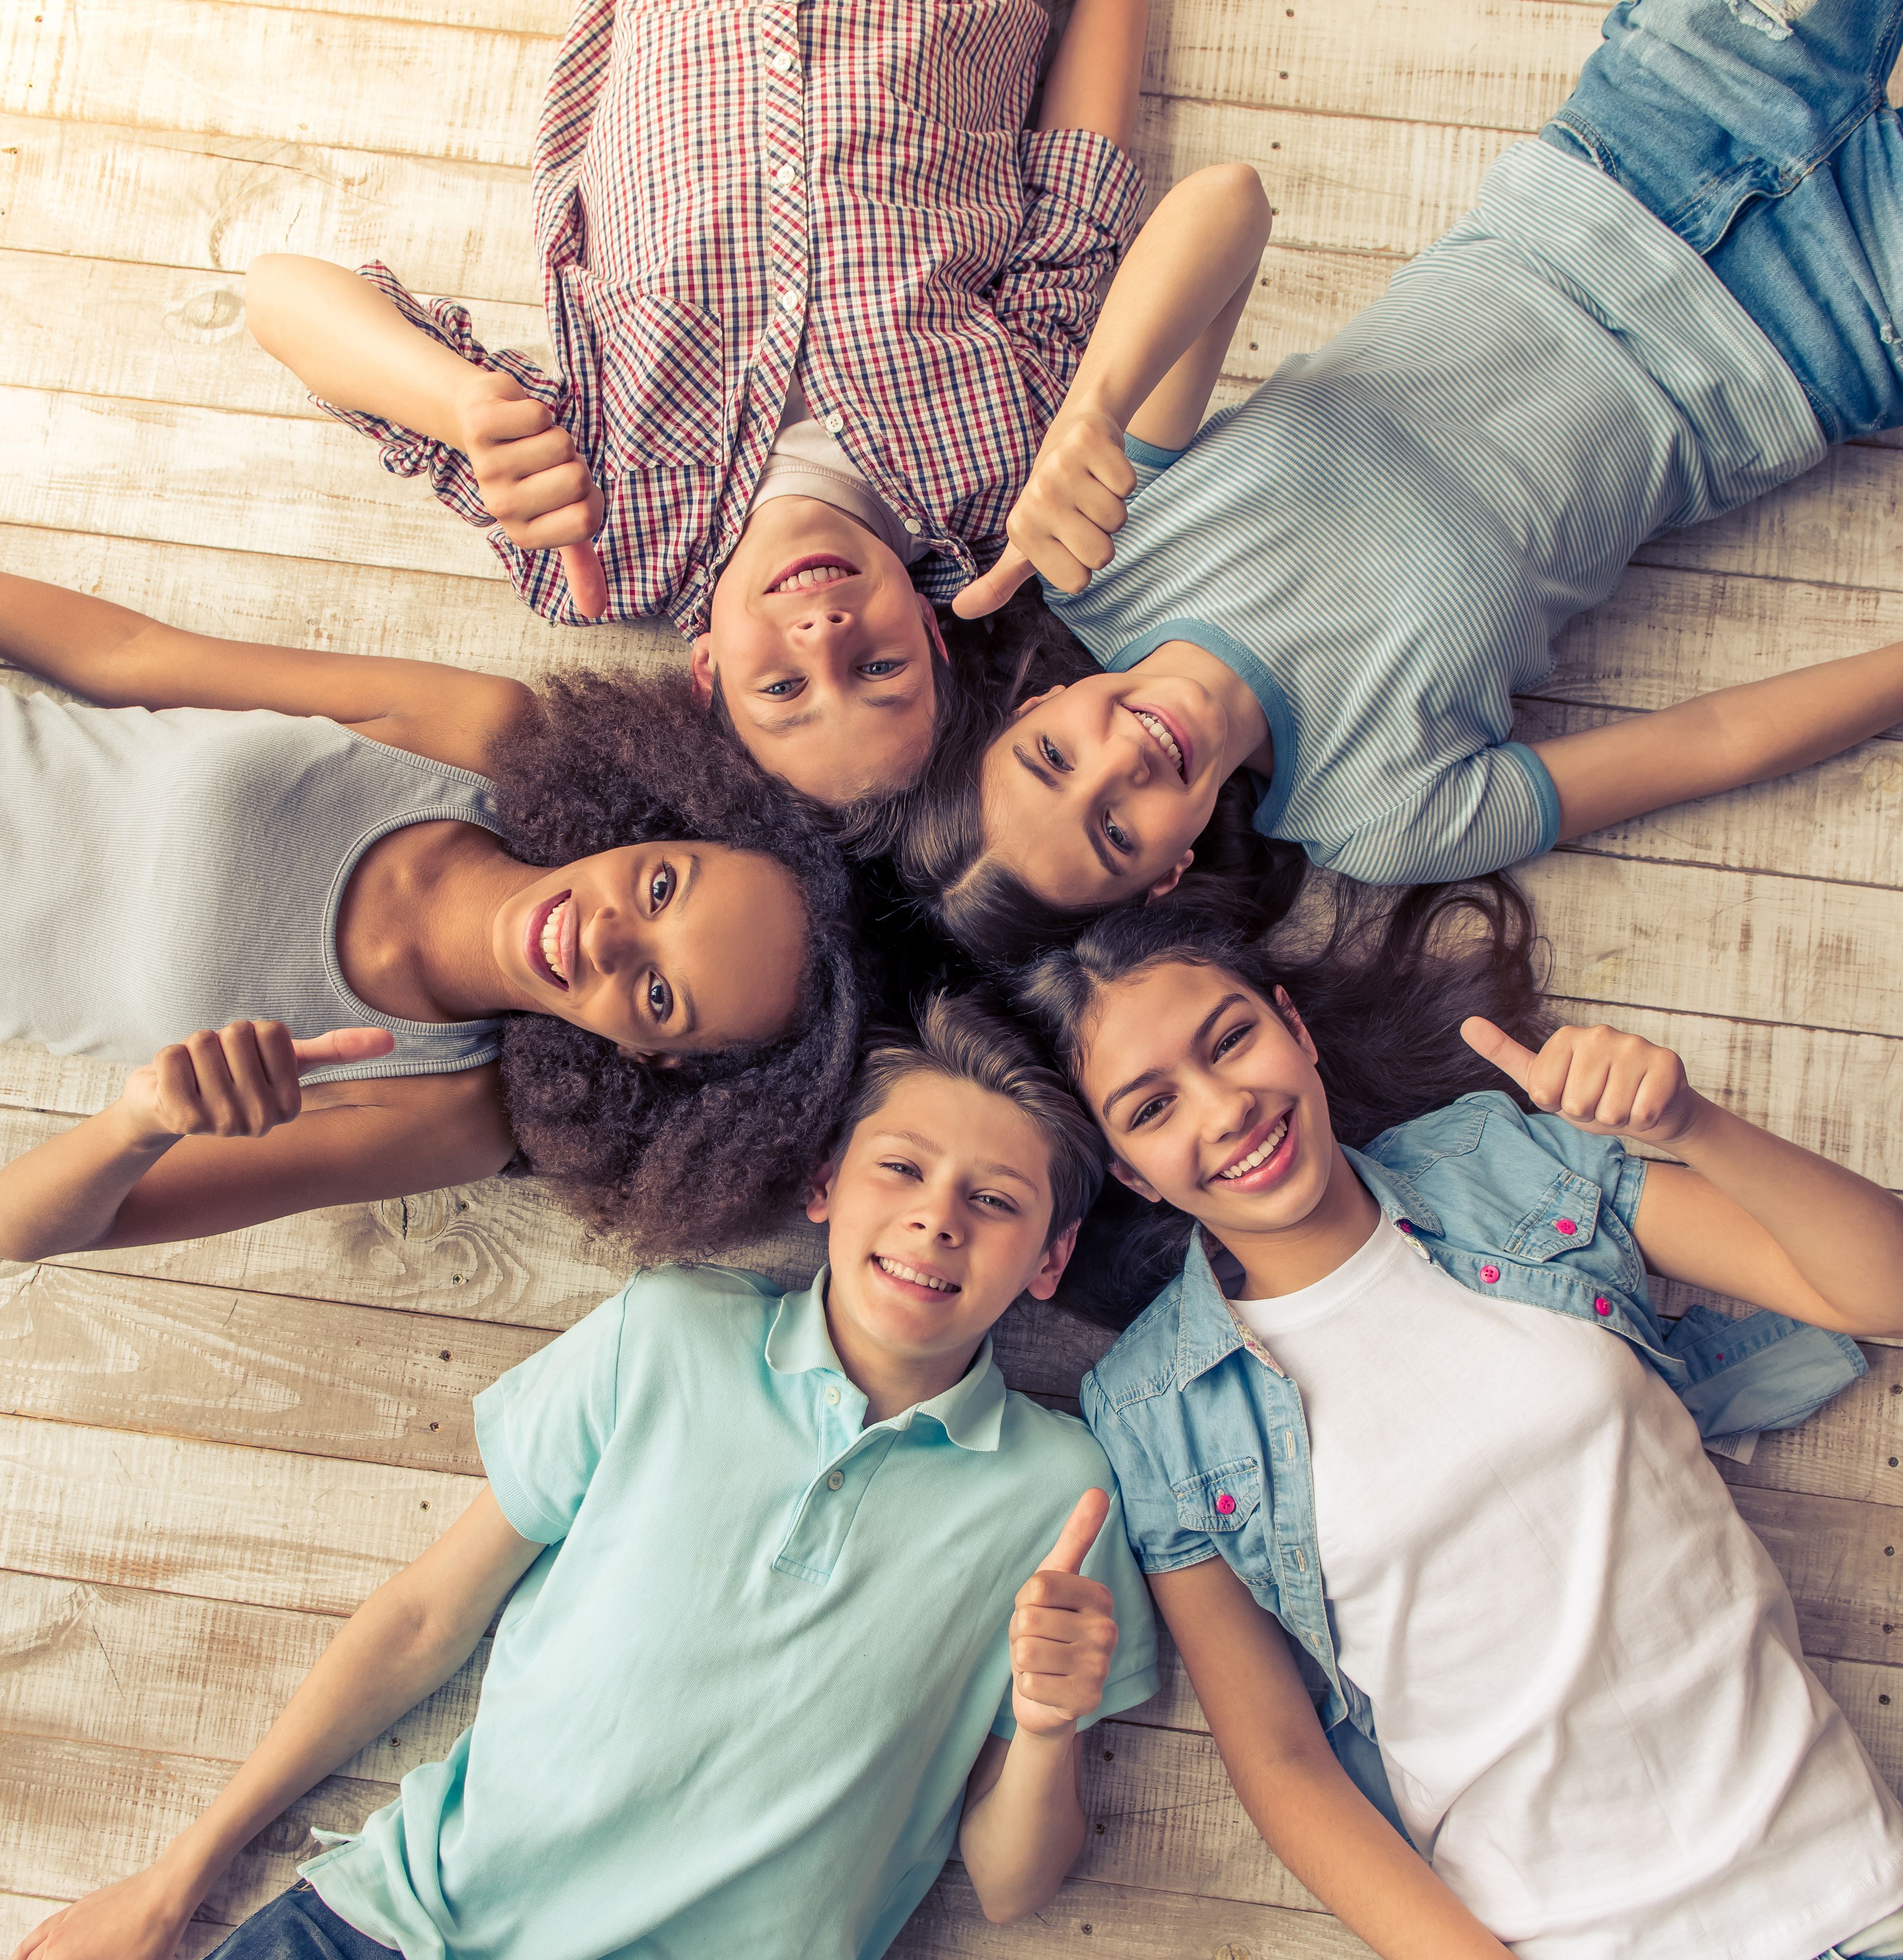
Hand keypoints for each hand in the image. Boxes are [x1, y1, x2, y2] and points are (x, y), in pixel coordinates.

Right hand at [9, 1865, 198, 1959]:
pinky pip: (42, 1931)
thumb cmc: (152, 1934)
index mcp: (64, 1958)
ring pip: (32, 1952)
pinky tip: (24, 1953)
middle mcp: (57, 1940)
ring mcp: (65, 1922)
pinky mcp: (76, 1908)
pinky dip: (28, 1946)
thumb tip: (95, 1959)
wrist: (167, 1890)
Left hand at [118, 1022, 395, 1146]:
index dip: (254, 1034)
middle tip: (216, 1066)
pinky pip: (172, 1058)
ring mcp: (220, 1125)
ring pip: (204, 1042)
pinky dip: (166, 1058)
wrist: (164, 1106)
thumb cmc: (229, 1076)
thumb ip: (335, 1050)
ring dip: (192, 1048)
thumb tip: (391, 1039)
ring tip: (195, 1073)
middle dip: (222, 1038)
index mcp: (289, 1107)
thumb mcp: (284, 1062)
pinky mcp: (179, 1120)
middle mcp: (259, 1122)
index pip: (274, 1031)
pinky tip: (172, 1082)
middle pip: (238, 1033)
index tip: (247, 1061)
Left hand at [456, 374, 607, 619]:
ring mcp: (486, 468)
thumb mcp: (555, 518)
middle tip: (546, 460)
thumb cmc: (530, 469)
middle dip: (574, 462)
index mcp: (525, 534)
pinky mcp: (478, 427)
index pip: (588, 519)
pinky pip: (538, 414)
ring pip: (561, 443)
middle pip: (577, 480)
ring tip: (531, 439)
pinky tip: (516, 418)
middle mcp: (502, 508)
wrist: (481, 420)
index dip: (590, 495)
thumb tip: (595, 611)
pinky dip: (536, 408)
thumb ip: (578, 563)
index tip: (564, 489)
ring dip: (555, 433)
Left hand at [953, 407, 1135, 618]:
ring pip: (1117, 519)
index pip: (1078, 582)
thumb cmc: (1052, 500)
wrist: (1073, 434)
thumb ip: (997, 584)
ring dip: (1112, 506)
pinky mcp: (1089, 441)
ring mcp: (1062, 468)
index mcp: (1022, 528)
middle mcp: (1038, 498)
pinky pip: (1127, 484)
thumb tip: (960, 610)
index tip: (1068, 535)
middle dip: (1101, 537)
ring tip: (1092, 488)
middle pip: (1101, 555)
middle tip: (1083, 511)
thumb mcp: (1022, 544)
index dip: (1081, 563)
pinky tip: (1102, 468)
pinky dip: (1122, 478)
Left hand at [1010, 1487, 1118, 1737]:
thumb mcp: (1056, 1578)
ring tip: (1043, 1662)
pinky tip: (1047, 1686)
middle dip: (1022, 1633)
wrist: (1050, 1693)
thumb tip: (1097, 1489)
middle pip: (1029, 1620)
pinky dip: (1028, 1686)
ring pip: (1027, 1652)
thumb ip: (1077, 1535)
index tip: (1041, 1610)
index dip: (1026, 1600)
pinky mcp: (1086, 1701)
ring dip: (1023, 1659)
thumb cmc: (1050, 1627)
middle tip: (1040, 1641)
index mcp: (1100, 1596)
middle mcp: (1107, 1630)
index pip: (1038, 1585)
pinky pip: (1030, 1683)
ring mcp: (1100, 1667)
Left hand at [1462, 1017, 1702, 1149]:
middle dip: (1587, 1113)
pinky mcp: (1666, 1063)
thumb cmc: (1592, 1094)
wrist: (1649, 1108)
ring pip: (1610, 1110)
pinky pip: (1642, 1111)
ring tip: (1621, 1101)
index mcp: (1565, 1037)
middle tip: (1600, 1101)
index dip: (1559, 1106)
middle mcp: (1600, 1033)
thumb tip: (1466, 1023)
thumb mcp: (1543, 1079)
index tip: (1572, 1094)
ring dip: (1615, 1117)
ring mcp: (1635, 1045)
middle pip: (1577, 1103)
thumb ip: (1504, 1053)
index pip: (1544, 1093)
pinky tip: (1644, 1104)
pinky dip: (1642, 1118)